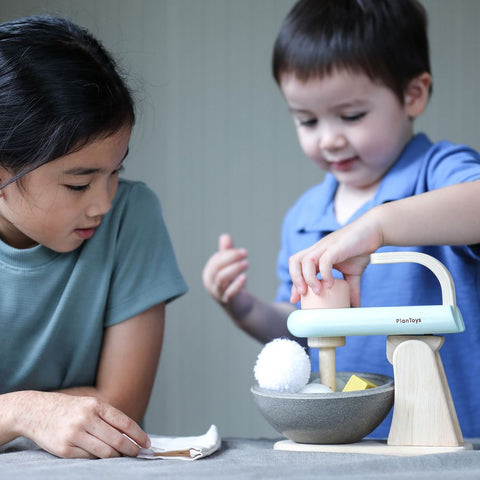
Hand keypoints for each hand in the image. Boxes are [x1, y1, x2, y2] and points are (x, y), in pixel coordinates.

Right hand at [17, 391, 149, 458]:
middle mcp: (86, 419)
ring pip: (105, 452)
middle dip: (131, 449)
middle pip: (117, 440)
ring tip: (121, 456)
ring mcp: (75, 435)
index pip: (124, 423)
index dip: (138, 435)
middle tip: (137, 453)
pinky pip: (88, 458)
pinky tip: (101, 456)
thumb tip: (130, 434)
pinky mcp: (65, 449)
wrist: (35, 411)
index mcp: (96, 405)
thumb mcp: (89, 405)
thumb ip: (108, 417)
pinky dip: (97, 459)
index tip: (146, 443)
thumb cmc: (69, 409)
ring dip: (116, 456)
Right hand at [202, 234, 247, 304]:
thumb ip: (227, 252)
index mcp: (209, 273)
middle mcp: (210, 283)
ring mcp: (218, 293)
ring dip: (235, 268)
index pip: (216, 260)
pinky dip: (236, 284)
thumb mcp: (230, 266)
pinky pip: (229, 293)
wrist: (240, 306)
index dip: (229, 254)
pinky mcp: (228, 301)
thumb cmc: (233, 283)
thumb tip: (224, 236)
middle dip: (231, 258)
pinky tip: (244, 277)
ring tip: (247, 263)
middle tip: (245, 253)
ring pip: (222, 278)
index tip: (242, 252)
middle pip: (217, 267)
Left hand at [288, 212, 383, 306]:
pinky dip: (325, 274)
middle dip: (295, 279)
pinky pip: (324, 261)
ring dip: (308, 278)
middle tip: (302, 295)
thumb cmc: (360, 249)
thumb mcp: (353, 274)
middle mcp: (318, 250)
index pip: (298, 268)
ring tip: (317, 291)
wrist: (374, 231)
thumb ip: (350, 289)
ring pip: (305, 261)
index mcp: (318, 256)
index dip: (295, 284)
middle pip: (294, 261)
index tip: (296, 300)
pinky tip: (331, 284)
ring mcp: (325, 247)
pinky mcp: (335, 247)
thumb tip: (354, 306)